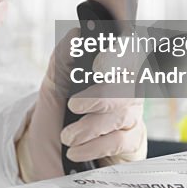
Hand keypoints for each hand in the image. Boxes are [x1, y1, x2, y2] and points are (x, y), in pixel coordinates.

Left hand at [16, 29, 146, 181]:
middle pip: (126, 86)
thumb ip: (63, 58)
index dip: (119, 56)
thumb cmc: (59, 114)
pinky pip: (120, 141)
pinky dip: (95, 146)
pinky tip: (77, 150)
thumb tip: (76, 35)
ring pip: (122, 114)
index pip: (126, 52)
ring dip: (91, 126)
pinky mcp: (132, 143)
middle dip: (99, 97)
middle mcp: (125, 88)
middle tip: (73, 106)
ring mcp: (131, 115)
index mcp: (108, 68)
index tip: (101, 65)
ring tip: (68, 136)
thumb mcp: (54, 84)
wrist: (54, 153)